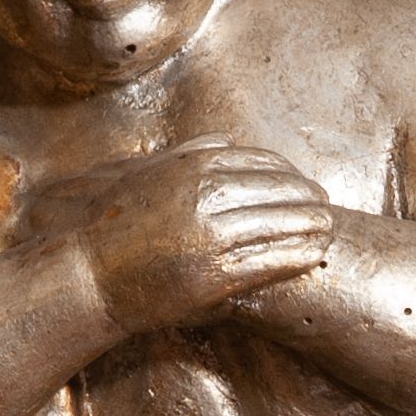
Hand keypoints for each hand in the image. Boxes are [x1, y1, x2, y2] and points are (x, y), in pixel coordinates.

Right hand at [47, 139, 333, 335]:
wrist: (86, 274)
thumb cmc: (111, 228)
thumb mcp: (146, 173)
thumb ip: (189, 153)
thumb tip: (228, 139)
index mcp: (192, 168)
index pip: (259, 162)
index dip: (287, 172)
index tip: (301, 182)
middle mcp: (205, 196)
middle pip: (277, 189)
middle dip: (306, 196)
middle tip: (325, 205)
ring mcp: (211, 236)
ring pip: (279, 224)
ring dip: (310, 226)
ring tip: (328, 229)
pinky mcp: (214, 276)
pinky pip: (269, 261)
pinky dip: (298, 256)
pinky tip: (314, 255)